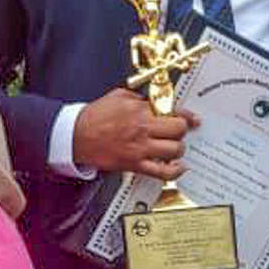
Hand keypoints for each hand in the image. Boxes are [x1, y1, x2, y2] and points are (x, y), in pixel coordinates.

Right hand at [73, 88, 200, 180]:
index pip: (173, 111)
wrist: (76, 135)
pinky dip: (174, 171)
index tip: (192, 119)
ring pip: (175, 150)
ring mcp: (140, 148)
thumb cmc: (94, 116)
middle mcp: (143, 129)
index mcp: (140, 110)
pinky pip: (162, 171)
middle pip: (178, 130)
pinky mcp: (134, 164)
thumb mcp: (118, 96)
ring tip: (173, 147)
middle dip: (182, 130)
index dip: (187, 116)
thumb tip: (154, 103)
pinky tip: (177, 167)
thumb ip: (139, 99)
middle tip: (178, 132)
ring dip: (178, 149)